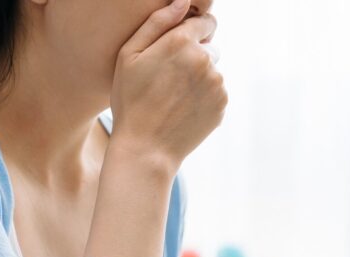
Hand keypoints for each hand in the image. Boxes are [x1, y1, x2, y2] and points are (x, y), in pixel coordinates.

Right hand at [109, 0, 227, 168]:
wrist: (145, 149)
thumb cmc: (130, 102)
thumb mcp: (128, 57)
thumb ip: (156, 23)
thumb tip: (182, 1)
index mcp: (182, 42)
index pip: (205, 22)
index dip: (192, 32)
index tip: (179, 47)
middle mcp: (205, 59)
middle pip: (210, 48)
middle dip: (195, 57)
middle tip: (169, 80)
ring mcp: (216, 84)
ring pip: (212, 72)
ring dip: (198, 79)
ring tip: (173, 98)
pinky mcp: (221, 105)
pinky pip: (215, 93)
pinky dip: (203, 99)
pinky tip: (182, 110)